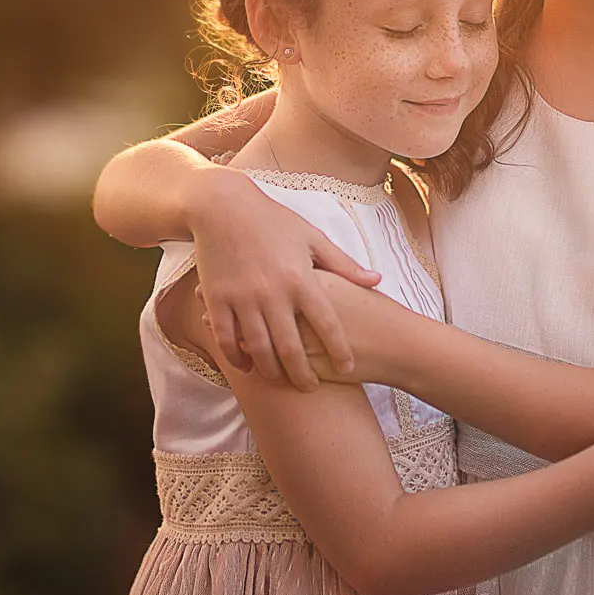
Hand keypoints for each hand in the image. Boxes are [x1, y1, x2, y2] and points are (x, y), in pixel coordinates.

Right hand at [190, 167, 381, 390]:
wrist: (222, 206)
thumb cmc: (272, 220)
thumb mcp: (311, 237)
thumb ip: (343, 264)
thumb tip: (377, 280)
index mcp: (300, 277)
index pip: (327, 324)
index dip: (339, 350)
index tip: (348, 368)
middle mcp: (272, 292)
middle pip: (292, 347)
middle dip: (303, 374)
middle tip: (311, 388)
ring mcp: (242, 298)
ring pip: (259, 349)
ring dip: (271, 371)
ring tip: (281, 382)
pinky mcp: (217, 300)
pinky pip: (227, 339)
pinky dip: (237, 358)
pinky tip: (248, 367)